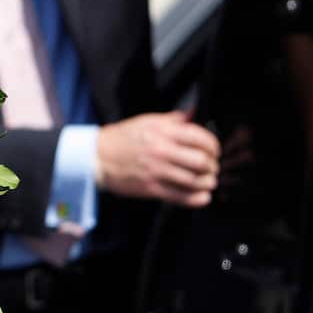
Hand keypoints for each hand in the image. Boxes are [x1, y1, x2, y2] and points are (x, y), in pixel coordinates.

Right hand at [96, 111, 219, 206]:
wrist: (98, 157)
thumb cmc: (123, 138)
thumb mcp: (147, 121)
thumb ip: (173, 119)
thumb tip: (194, 114)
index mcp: (161, 131)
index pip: (199, 138)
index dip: (213, 145)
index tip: (214, 150)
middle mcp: (161, 151)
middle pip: (201, 161)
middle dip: (212, 165)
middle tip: (212, 166)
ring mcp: (157, 172)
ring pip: (195, 181)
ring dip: (207, 182)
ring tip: (208, 180)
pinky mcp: (152, 189)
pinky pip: (182, 197)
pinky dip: (198, 198)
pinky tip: (202, 195)